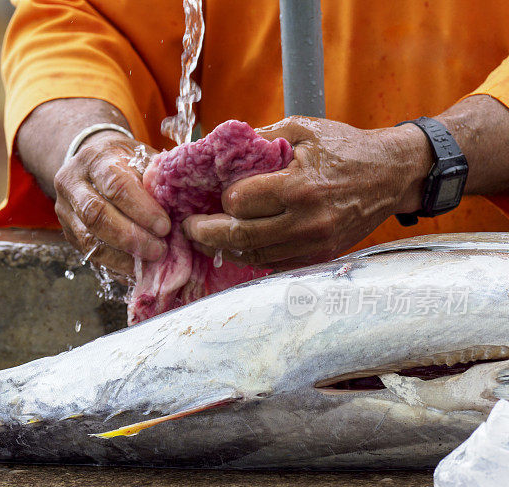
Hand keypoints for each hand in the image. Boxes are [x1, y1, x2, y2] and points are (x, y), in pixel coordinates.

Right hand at [54, 131, 170, 278]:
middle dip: (130, 236)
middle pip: (96, 214)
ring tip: (148, 263)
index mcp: (95, 158)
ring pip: (88, 238)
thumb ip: (156, 178)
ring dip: (121, 256)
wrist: (91, 164)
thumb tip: (179, 206)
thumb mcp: (141, 158)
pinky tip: (134, 269)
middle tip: (158, 250)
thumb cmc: (124, 161)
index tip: (165, 227)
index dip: (141, 209)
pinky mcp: (67, 231)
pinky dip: (113, 264)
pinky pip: (88, 253)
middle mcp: (72, 182)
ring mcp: (65, 209)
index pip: (115, 185)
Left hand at [182, 116, 431, 269]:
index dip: (224, 198)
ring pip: (255, 255)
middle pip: (241, 237)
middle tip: (188, 229)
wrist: (391, 174)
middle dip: (207, 233)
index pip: (240, 202)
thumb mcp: (301, 129)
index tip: (219, 193)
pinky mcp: (320, 256)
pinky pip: (274, 263)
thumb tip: (218, 149)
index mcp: (299, 186)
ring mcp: (314, 243)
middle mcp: (306, 221)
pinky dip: (251, 256)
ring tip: (207, 238)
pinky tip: (237, 245)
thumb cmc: (344, 147)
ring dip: (225, 248)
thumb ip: (259, 139)